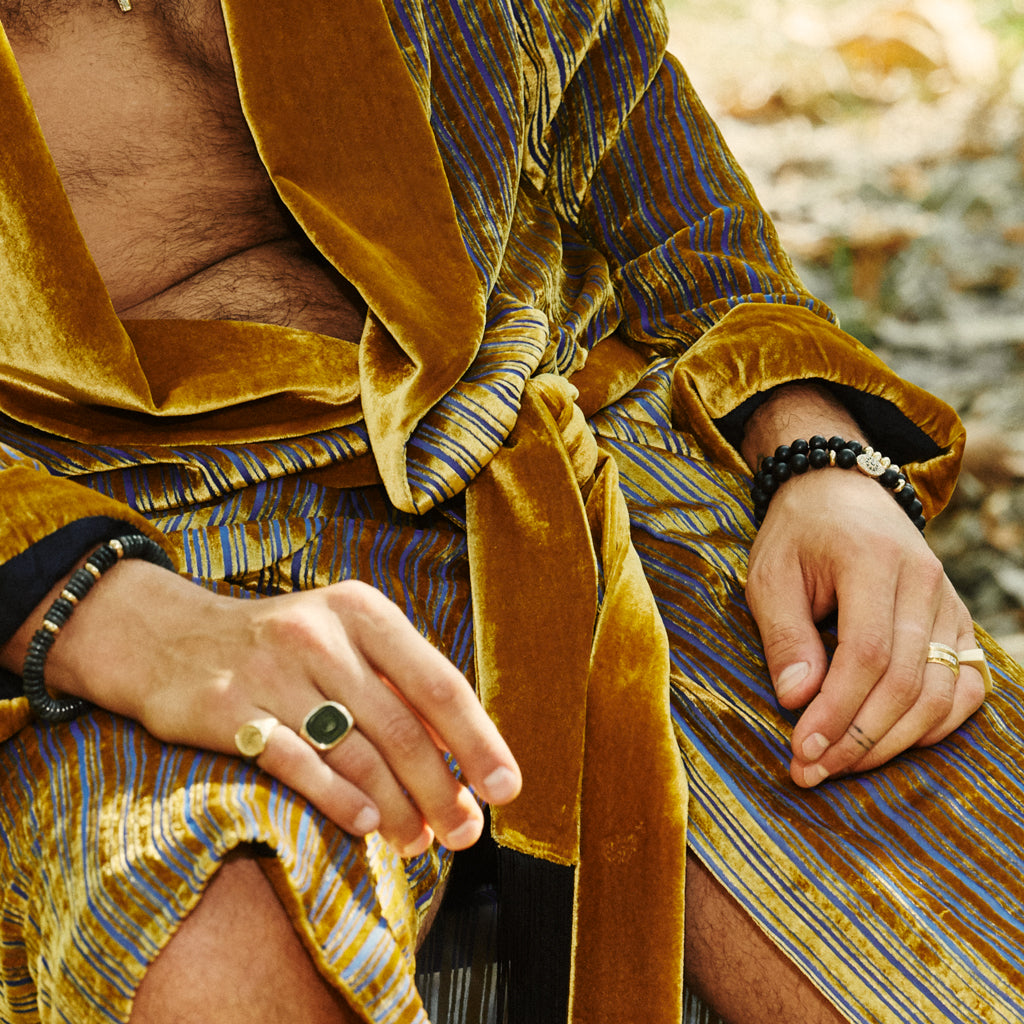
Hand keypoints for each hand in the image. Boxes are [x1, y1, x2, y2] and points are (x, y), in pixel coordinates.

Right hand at [5, 561, 520, 856]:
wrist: (171, 636)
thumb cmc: (284, 647)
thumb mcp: (345, 637)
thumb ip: (399, 683)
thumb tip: (464, 754)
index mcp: (363, 611)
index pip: (438, 683)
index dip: (477, 740)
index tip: (506, 789)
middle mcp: (322, 634)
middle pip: (402, 727)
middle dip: (441, 789)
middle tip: (464, 834)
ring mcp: (272, 670)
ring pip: (356, 753)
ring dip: (397, 808)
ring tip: (418, 843)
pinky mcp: (228, 708)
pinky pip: (297, 763)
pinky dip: (338, 798)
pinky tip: (366, 825)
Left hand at [746, 468, 985, 786]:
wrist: (841, 492)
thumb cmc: (798, 535)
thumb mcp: (770, 575)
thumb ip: (785, 636)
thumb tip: (798, 702)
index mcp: (873, 561)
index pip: (868, 653)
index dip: (837, 711)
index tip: (802, 750)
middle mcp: (924, 582)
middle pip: (908, 681)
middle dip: (859, 738)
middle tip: (813, 772)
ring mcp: (949, 602)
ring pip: (941, 691)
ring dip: (893, 741)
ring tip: (841, 765)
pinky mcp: (958, 621)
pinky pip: (965, 685)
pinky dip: (937, 724)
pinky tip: (892, 743)